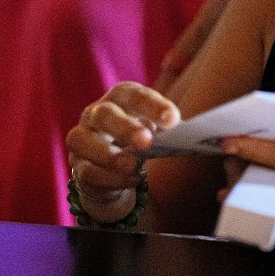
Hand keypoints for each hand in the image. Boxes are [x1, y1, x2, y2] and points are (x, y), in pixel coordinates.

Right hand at [66, 82, 181, 219]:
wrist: (115, 167)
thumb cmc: (142, 140)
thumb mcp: (158, 130)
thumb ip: (172, 131)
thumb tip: (196, 136)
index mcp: (120, 98)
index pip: (133, 95)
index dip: (152, 105)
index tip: (172, 119)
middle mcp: (96, 114)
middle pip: (105, 115)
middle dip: (125, 127)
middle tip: (146, 141)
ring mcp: (82, 139)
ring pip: (85, 142)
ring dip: (110, 155)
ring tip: (133, 165)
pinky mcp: (78, 167)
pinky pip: (87, 171)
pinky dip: (110, 178)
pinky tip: (130, 180)